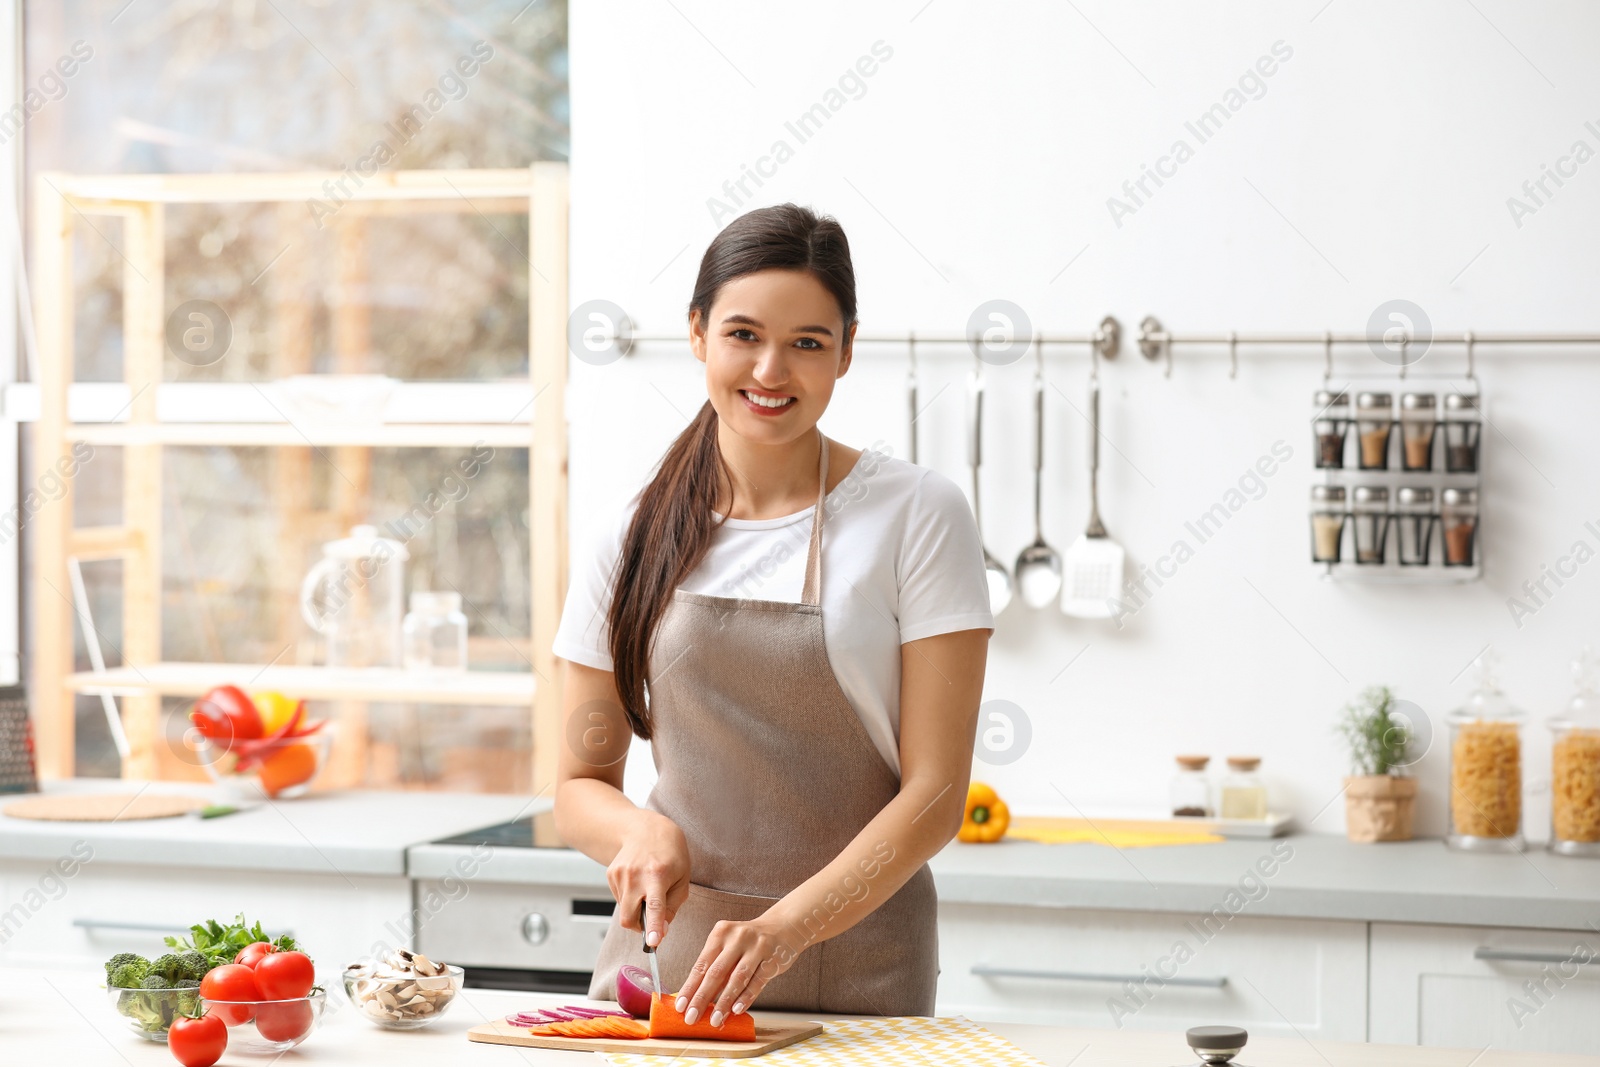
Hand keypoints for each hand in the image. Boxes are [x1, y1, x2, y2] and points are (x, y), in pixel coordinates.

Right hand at [608, 813, 690, 949]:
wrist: (645, 828)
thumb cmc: (670, 853)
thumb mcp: (682, 878)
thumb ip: (672, 907)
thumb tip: (661, 931)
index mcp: (657, 874)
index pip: (654, 906)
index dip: (653, 926)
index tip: (652, 942)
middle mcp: (635, 875)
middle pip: (629, 917)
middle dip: (639, 927)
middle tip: (651, 920)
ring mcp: (620, 874)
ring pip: (624, 910)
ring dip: (635, 909)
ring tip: (647, 889)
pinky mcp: (610, 874)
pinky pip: (619, 899)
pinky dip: (629, 898)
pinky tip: (637, 882)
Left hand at [674, 916, 799, 1026]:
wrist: (782, 927)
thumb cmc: (748, 941)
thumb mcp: (728, 945)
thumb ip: (715, 967)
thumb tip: (696, 998)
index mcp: (721, 933)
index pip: (701, 964)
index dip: (690, 987)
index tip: (680, 1006)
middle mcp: (738, 937)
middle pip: (716, 972)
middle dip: (702, 997)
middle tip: (692, 1017)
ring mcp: (757, 947)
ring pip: (737, 978)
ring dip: (724, 1002)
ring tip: (715, 1020)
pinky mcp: (773, 959)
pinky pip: (757, 982)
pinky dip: (745, 997)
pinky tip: (736, 1010)